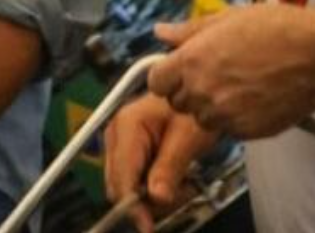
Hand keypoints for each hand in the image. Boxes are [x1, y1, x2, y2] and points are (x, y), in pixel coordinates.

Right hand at [103, 94, 219, 232]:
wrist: (198, 94)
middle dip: (145, 200)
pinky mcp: (129, 149)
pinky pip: (133, 178)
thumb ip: (170, 167)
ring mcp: (120, 141)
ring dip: (151, 194)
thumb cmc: (193, 107)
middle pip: (118, 183)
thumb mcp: (189, 137)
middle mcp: (116, 134)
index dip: (132, 204)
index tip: (146, 224)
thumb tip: (156, 197)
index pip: (121, 176)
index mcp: (127, 126)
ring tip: (182, 186)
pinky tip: (174, 180)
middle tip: (178, 200)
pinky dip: (153, 186)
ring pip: (125, 184)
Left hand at [147, 3, 314, 137]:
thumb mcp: (226, 18)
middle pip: (178, 102)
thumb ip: (188, 31)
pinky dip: (237, 119)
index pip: (156, 82)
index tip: (181, 71)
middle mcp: (203, 91)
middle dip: (190, 91)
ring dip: (212, 108)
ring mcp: (226, 114)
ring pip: (203, 119)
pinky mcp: (249, 131)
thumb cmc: (277, 29)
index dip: (167, 76)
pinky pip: (230, 130)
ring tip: (238, 87)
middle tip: (215, 76)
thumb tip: (161, 32)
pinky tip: (255, 100)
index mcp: (191, 61)